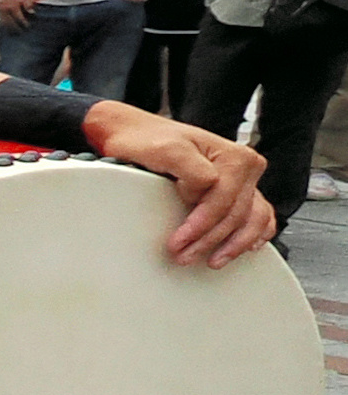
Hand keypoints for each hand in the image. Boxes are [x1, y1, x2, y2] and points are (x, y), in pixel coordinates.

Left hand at [83, 103, 274, 265]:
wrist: (137, 134)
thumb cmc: (148, 141)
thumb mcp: (165, 150)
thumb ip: (192, 169)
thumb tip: (207, 188)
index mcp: (234, 156)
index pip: (223, 202)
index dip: (200, 225)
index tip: (177, 242)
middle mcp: (246, 166)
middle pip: (236, 214)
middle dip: (210, 240)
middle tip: (184, 256)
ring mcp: (244, 180)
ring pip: (251, 220)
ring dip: (233, 245)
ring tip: (212, 261)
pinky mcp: (238, 190)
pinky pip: (258, 217)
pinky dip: (252, 235)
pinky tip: (244, 248)